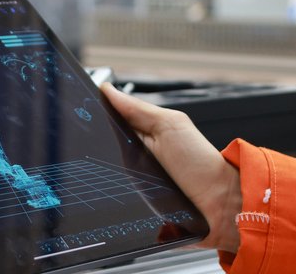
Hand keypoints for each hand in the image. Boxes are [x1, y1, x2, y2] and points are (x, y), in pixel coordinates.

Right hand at [100, 83, 242, 252]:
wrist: (218, 204)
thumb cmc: (199, 162)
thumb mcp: (169, 126)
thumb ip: (138, 109)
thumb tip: (107, 90)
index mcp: (143, 132)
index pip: (110, 119)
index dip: (94, 113)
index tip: (78, 107)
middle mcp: (135, 155)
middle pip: (103, 146)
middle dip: (92, 143)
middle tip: (87, 141)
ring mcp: (133, 181)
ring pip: (102, 172)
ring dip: (97, 171)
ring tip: (96, 165)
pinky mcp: (133, 205)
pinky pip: (111, 197)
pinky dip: (106, 194)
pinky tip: (104, 191)